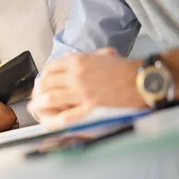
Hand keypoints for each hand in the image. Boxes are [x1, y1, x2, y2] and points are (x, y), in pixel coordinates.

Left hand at [28, 47, 144, 129]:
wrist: (143, 79)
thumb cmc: (125, 69)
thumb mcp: (100, 56)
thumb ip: (83, 58)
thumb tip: (68, 59)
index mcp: (78, 61)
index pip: (50, 68)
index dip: (43, 77)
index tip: (41, 83)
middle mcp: (76, 74)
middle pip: (46, 82)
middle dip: (37, 90)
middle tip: (35, 97)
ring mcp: (82, 91)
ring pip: (51, 96)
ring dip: (40, 102)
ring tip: (35, 108)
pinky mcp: (90, 106)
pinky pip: (67, 114)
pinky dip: (55, 119)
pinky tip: (48, 122)